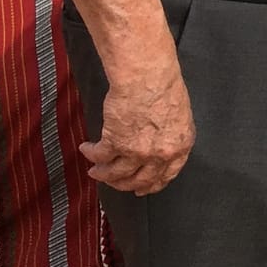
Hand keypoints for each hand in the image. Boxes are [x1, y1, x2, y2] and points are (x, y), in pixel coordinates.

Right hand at [81, 60, 194, 195]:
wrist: (148, 77)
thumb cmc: (165, 87)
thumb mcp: (179, 116)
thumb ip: (171, 136)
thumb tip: (160, 145)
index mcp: (180, 146)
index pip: (166, 175)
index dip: (152, 185)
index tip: (142, 189)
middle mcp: (160, 154)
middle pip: (139, 180)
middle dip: (123, 184)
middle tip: (112, 181)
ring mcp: (138, 152)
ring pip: (116, 173)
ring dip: (102, 174)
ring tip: (94, 171)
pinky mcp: (115, 143)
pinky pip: (100, 156)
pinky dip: (90, 154)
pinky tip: (86, 149)